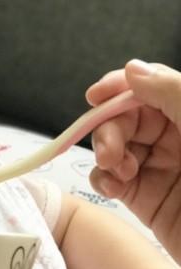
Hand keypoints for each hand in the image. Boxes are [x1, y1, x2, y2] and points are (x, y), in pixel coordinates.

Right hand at [86, 59, 180, 258]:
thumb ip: (172, 93)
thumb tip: (132, 70)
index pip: (150, 88)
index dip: (120, 87)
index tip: (95, 95)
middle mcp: (176, 139)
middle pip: (125, 117)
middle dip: (109, 129)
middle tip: (110, 152)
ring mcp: (159, 168)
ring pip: (114, 146)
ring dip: (105, 155)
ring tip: (117, 173)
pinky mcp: (144, 198)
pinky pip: (111, 179)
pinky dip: (104, 180)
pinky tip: (113, 189)